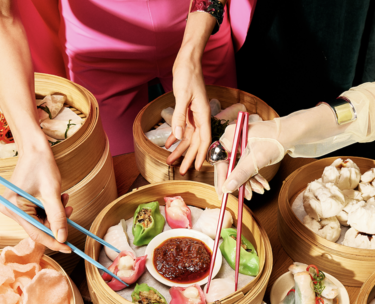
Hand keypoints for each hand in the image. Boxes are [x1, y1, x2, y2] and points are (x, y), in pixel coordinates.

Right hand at [0, 144, 72, 252]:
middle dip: (57, 223)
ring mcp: (15, 207)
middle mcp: (11, 210)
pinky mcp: (22, 203)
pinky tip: (60, 197)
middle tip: (71, 210)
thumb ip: (58, 217)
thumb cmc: (42, 165)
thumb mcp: (52, 192)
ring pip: (42, 220)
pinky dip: (52, 208)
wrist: (35, 148)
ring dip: (57, 213)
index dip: (54, 242)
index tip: (69, 249)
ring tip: (65, 198)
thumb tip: (63, 238)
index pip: (36, 233)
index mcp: (13, 208)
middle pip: (39, 228)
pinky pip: (40, 213)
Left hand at [165, 56, 210, 173]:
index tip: (198, 167)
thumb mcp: (182, 95)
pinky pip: (183, 128)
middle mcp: (200, 116)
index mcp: (203, 114)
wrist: (187, 61)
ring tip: (170, 160)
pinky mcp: (187, 110)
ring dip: (180, 149)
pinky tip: (169, 144)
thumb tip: (178, 135)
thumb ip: (180, 116)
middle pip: (196, 142)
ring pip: (188, 137)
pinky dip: (176, 137)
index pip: (204, 139)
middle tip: (182, 170)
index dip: (201, 154)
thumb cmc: (188, 75)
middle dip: (189, 157)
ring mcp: (193, 114)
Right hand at [217, 106, 336, 196]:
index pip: (220, 161)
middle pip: (229, 166)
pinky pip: (246, 166)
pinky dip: (254, 176)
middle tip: (245, 196)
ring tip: (259, 191)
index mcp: (230, 137)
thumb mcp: (256, 159)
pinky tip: (262, 185)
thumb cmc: (274, 140)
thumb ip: (240, 174)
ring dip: (249, 181)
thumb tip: (227, 188)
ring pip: (239, 169)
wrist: (292, 134)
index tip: (223, 194)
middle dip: (239, 182)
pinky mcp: (248, 151)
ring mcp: (240, 146)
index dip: (221, 179)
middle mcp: (233, 140)